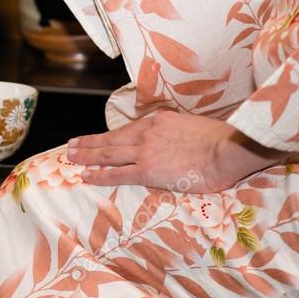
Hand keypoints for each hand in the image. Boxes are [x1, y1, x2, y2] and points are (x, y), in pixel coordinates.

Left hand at [66, 111, 288, 192]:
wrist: (228, 149)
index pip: (127, 130)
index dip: (108, 135)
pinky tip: (86, 176)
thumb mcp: (193, 126)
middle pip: (111, 139)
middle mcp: (146, 133)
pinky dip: (99, 174)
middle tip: (71, 145)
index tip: (96, 137)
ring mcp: (145, 151)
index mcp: (158, 121)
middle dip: (89, 142)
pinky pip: (117, 173)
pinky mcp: (148, 170)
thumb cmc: (221, 140)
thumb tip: (177, 141)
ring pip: (108, 154)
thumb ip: (177, 132)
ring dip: (86, 155)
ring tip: (70, 157)